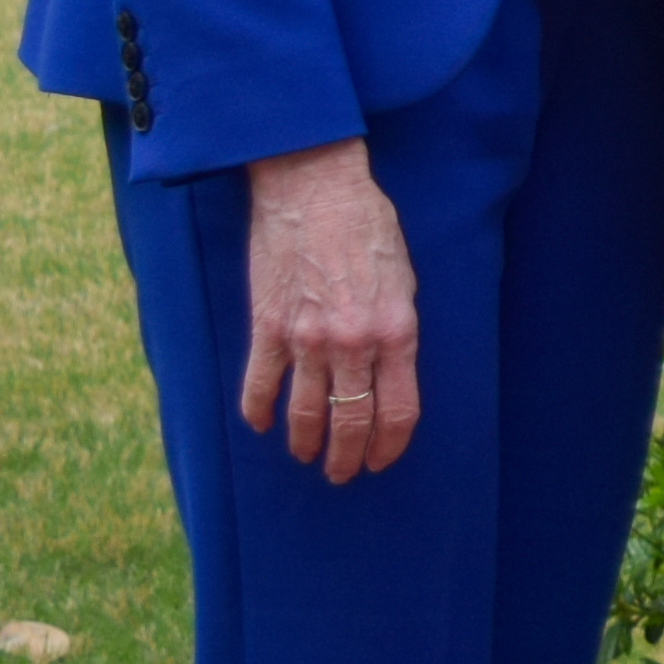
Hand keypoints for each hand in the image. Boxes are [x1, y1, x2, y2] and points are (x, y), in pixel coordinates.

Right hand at [239, 138, 419, 482]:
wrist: (314, 189)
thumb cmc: (368, 226)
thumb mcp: (404, 279)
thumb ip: (396, 329)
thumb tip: (389, 369)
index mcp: (396, 332)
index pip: (399, 410)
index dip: (390, 444)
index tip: (381, 460)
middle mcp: (353, 344)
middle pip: (352, 421)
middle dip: (347, 457)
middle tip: (342, 474)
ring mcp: (307, 339)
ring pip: (306, 413)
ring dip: (306, 444)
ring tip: (307, 457)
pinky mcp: (267, 328)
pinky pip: (260, 386)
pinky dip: (259, 412)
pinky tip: (261, 426)